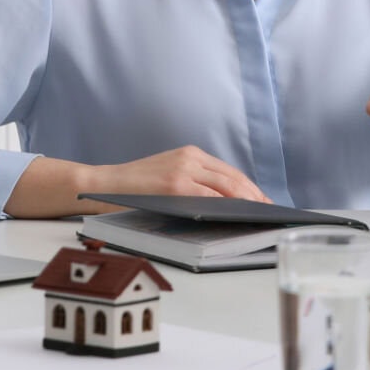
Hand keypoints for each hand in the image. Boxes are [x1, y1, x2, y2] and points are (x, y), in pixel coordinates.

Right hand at [86, 146, 267, 206]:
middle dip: (254, 196)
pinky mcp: (174, 184)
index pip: (229, 172)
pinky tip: (236, 215)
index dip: (250, 187)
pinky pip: (209, 197)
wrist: (101, 185)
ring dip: (246, 201)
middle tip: (268, 211)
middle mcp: (190, 158)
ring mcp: (183, 170)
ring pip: (226, 186)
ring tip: (258, 215)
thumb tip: (226, 202)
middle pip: (233, 178)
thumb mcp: (168, 174)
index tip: (263, 200)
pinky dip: (226, 206)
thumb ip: (193, 181)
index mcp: (190, 154)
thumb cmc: (135, 187)